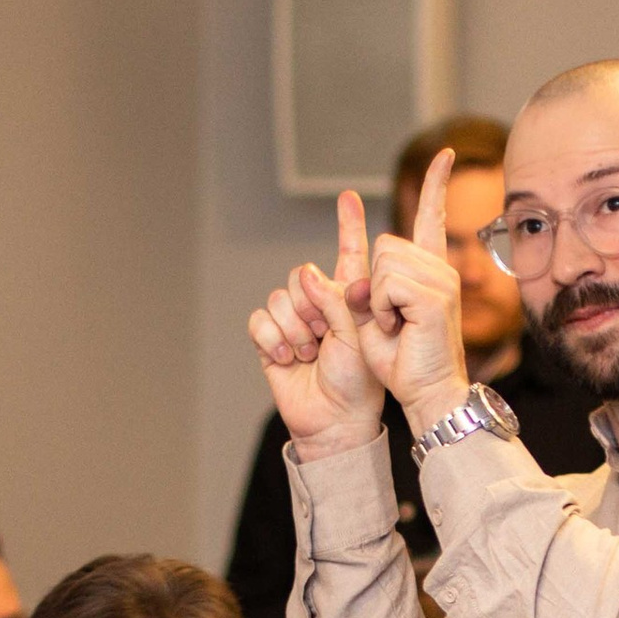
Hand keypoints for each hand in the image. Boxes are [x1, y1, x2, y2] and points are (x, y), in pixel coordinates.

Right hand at [250, 191, 386, 461]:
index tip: (350, 197)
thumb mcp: (358, 336)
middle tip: (324, 337)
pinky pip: (260, 321)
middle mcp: (319, 305)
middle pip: (302, 276)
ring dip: (295, 329)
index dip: (349, 225)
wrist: (336, 421)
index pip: (348, 254)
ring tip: (309, 354)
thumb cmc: (357, 382)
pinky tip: (288, 359)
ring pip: (280, 299)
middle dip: (312, 307)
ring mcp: (293, 322)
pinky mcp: (269, 340)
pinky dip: (274, 340)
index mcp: (349, 300)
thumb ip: (337, 300)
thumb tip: (306, 273)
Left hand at [360, 148, 471, 436]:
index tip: (446, 155)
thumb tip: (352, 277)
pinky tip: (397, 328)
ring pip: (383, 264)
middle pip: (385, 245)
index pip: (433, 219)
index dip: (436, 186)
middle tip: (388, 319)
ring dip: (377, 300)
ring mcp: (441, 282)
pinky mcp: (434, 297)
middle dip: (372, 283)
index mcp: (430, 272)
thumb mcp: (372, 320)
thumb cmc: (403, 363)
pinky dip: (382, 310)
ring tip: (395, 326)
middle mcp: (440, 271)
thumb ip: (361, 291)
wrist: (427, 394)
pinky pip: (387, 284)